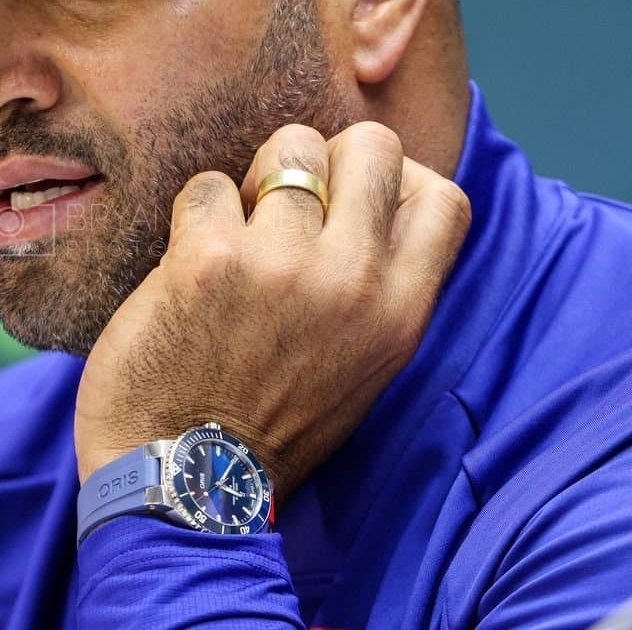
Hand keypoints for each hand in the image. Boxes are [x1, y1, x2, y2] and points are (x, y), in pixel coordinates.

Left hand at [74, 122, 470, 499]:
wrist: (187, 486)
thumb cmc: (270, 423)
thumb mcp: (361, 367)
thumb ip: (377, 286)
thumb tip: (369, 198)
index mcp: (399, 314)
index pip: (445, 195)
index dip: (398, 182)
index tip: (353, 206)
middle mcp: (352, 283)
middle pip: (372, 145)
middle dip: (326, 159)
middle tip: (290, 205)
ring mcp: (281, 265)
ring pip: (286, 148)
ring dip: (254, 184)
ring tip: (237, 236)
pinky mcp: (207, 261)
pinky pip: (207, 186)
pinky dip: (196, 215)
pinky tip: (190, 262)